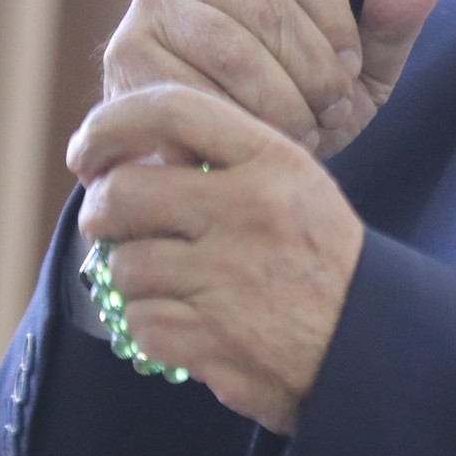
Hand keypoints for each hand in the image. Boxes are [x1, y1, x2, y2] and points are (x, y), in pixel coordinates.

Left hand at [69, 83, 363, 432]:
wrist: (370, 345)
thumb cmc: (320, 259)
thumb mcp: (293, 185)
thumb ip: (223, 160)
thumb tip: (126, 155)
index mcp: (272, 162)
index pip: (170, 111)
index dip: (109, 125)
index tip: (85, 150)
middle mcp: (248, 211)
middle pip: (124, 192)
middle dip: (99, 211)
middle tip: (105, 224)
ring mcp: (228, 277)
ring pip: (124, 265)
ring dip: (132, 278)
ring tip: (167, 283)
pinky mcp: (211, 338)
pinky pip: (139, 323)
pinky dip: (151, 327)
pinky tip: (185, 324)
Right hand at [101, 0, 445, 158]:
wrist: (220, 156)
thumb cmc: (293, 99)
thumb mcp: (356, 66)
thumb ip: (391, 20)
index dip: (335, 19)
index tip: (350, 68)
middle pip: (266, 3)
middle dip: (311, 73)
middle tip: (331, 115)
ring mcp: (148, 0)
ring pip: (231, 49)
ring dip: (278, 104)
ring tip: (299, 132)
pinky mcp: (125, 54)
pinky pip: (190, 88)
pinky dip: (232, 122)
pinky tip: (251, 140)